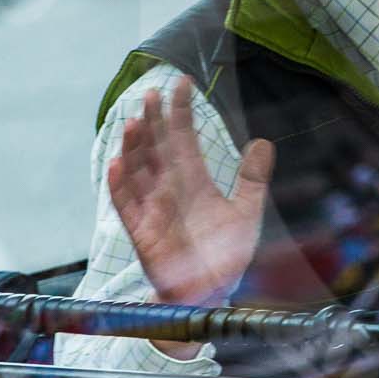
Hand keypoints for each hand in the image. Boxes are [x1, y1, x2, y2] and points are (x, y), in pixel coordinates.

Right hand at [106, 77, 275, 316]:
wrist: (210, 294)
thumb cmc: (225, 254)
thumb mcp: (246, 212)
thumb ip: (253, 179)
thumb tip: (262, 142)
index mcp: (194, 180)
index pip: (184, 138)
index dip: (181, 112)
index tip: (182, 83)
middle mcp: (170, 189)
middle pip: (157, 147)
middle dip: (154, 121)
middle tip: (151, 93)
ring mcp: (153, 208)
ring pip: (138, 170)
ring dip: (133, 147)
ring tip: (134, 123)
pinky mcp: (143, 232)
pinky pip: (126, 206)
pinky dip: (119, 186)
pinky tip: (116, 165)